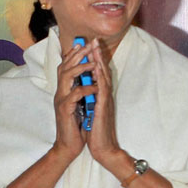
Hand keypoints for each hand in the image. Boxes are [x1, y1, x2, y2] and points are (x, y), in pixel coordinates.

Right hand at [51, 42, 95, 162]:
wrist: (69, 146)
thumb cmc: (77, 127)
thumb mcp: (80, 105)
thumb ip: (82, 91)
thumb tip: (91, 78)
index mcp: (64, 91)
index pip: (65, 67)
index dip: (73, 55)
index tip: (83, 44)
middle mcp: (60, 93)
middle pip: (64, 67)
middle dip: (77, 55)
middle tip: (88, 45)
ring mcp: (61, 100)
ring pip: (66, 77)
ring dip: (80, 68)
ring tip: (93, 63)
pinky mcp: (65, 110)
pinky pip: (75, 94)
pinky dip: (86, 89)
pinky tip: (96, 87)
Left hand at [86, 39, 122, 167]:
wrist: (101, 147)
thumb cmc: (94, 129)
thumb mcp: (88, 108)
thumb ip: (88, 96)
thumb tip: (83, 86)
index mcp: (98, 94)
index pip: (95, 73)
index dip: (92, 59)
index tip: (86, 45)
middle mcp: (103, 95)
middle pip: (101, 71)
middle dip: (96, 55)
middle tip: (93, 39)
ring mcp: (104, 100)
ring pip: (103, 77)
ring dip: (99, 62)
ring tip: (96, 48)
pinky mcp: (103, 108)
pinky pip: (102, 90)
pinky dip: (100, 78)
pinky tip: (98, 69)